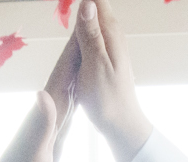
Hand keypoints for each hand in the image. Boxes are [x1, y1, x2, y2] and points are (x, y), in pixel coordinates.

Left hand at [0, 23, 80, 161]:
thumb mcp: (34, 151)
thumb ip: (41, 123)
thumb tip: (43, 94)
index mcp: (47, 108)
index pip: (64, 71)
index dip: (75, 46)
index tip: (87, 23)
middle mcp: (49, 107)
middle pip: (68, 70)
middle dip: (79, 46)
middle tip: (92, 21)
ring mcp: (53, 116)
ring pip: (71, 82)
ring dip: (81, 61)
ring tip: (92, 42)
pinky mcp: (56, 127)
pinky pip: (71, 100)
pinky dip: (79, 85)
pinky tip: (84, 80)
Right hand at [72, 0, 155, 161]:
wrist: (121, 123)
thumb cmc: (107, 99)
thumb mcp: (94, 65)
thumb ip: (90, 35)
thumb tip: (87, 3)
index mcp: (110, 33)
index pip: (96, 0)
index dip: (84, 1)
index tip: (68, 6)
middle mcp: (114, 34)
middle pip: (95, 7)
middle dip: (83, 6)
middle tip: (65, 8)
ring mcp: (112, 45)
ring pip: (95, 20)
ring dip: (83, 18)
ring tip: (71, 15)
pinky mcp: (108, 57)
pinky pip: (94, 34)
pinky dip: (85, 31)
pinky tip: (79, 36)